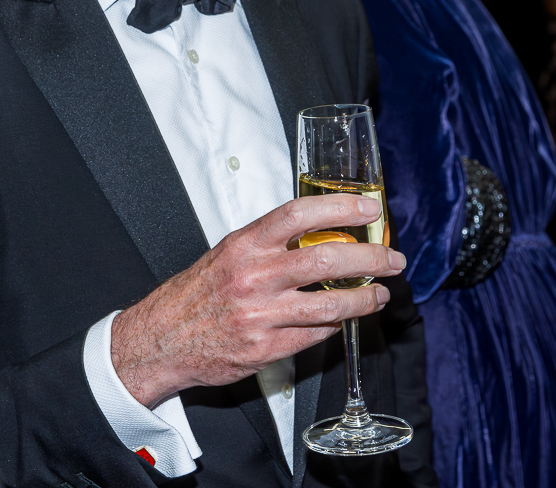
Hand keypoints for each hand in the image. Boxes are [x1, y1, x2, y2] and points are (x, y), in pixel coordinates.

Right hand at [110, 195, 404, 408]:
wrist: (162, 339)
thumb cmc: (199, 293)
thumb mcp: (229, 252)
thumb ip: (271, 242)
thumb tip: (324, 231)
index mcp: (245, 244)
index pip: (299, 214)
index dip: (340, 206)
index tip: (368, 208)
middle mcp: (253, 276)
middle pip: (326, 259)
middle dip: (371, 258)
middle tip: (392, 258)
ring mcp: (260, 315)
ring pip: (330, 304)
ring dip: (364, 299)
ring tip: (380, 294)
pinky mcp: (264, 349)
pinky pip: (314, 336)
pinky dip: (335, 326)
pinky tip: (345, 319)